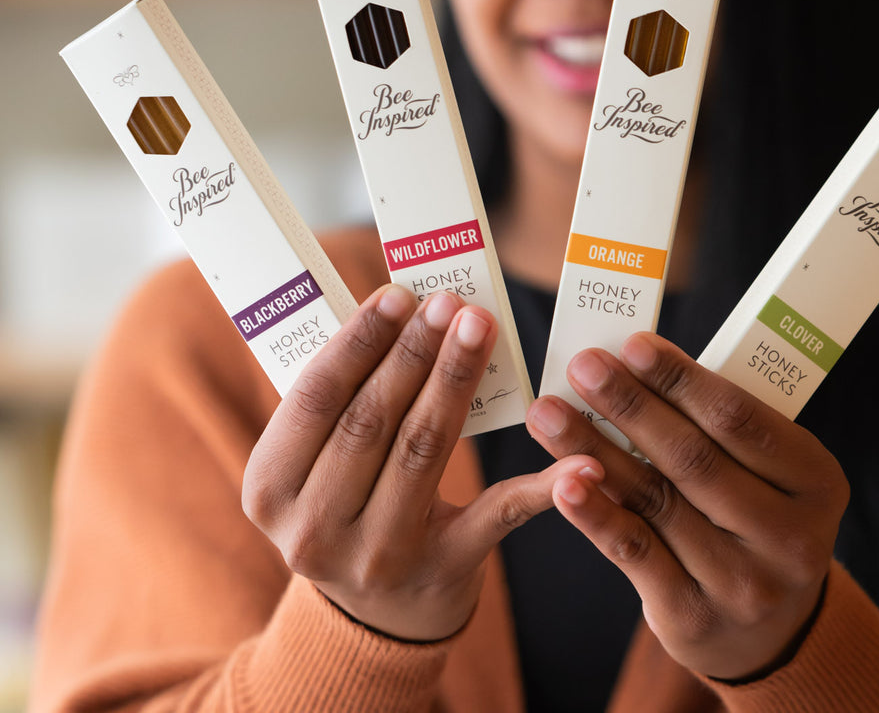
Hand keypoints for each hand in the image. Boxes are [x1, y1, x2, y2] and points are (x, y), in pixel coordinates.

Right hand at [243, 283, 597, 641]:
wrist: (372, 613)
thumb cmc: (342, 502)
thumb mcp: (311, 462)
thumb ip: (338, 400)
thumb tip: (397, 310)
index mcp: (270, 489)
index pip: (316, 399)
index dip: (359, 342)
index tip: (398, 294)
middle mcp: (316, 530)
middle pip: (373, 420)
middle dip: (416, 352)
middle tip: (449, 301)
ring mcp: (381, 555)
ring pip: (424, 449)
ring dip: (456, 379)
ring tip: (479, 326)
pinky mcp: (444, 567)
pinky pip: (495, 514)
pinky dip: (541, 485)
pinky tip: (579, 457)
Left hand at [526, 333, 848, 680]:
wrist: (771, 631)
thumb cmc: (756, 518)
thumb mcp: (770, 472)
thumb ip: (718, 426)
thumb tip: (633, 365)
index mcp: (816, 480)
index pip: (738, 418)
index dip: (681, 379)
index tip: (632, 345)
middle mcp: (788, 536)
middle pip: (692, 456)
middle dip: (629, 404)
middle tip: (582, 366)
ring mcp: (743, 583)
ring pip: (654, 498)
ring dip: (592, 449)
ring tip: (548, 413)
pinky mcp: (693, 616)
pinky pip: (634, 552)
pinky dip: (594, 513)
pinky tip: (561, 482)